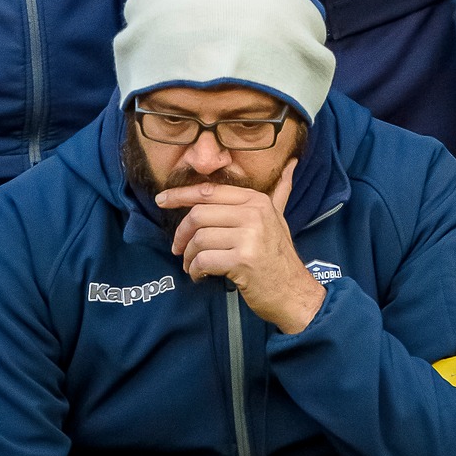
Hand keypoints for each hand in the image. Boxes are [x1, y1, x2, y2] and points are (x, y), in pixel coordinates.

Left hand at [157, 161, 323, 333]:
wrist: (294, 292)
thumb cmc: (279, 256)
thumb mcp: (279, 218)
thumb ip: (279, 192)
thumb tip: (291, 163)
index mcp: (257, 201)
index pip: (209, 191)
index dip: (180, 195)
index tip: (162, 200)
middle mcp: (254, 214)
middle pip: (198, 214)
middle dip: (181, 234)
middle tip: (178, 248)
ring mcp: (249, 237)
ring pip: (199, 239)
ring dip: (188, 256)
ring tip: (192, 265)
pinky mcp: (242, 260)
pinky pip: (203, 260)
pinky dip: (195, 270)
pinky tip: (200, 275)